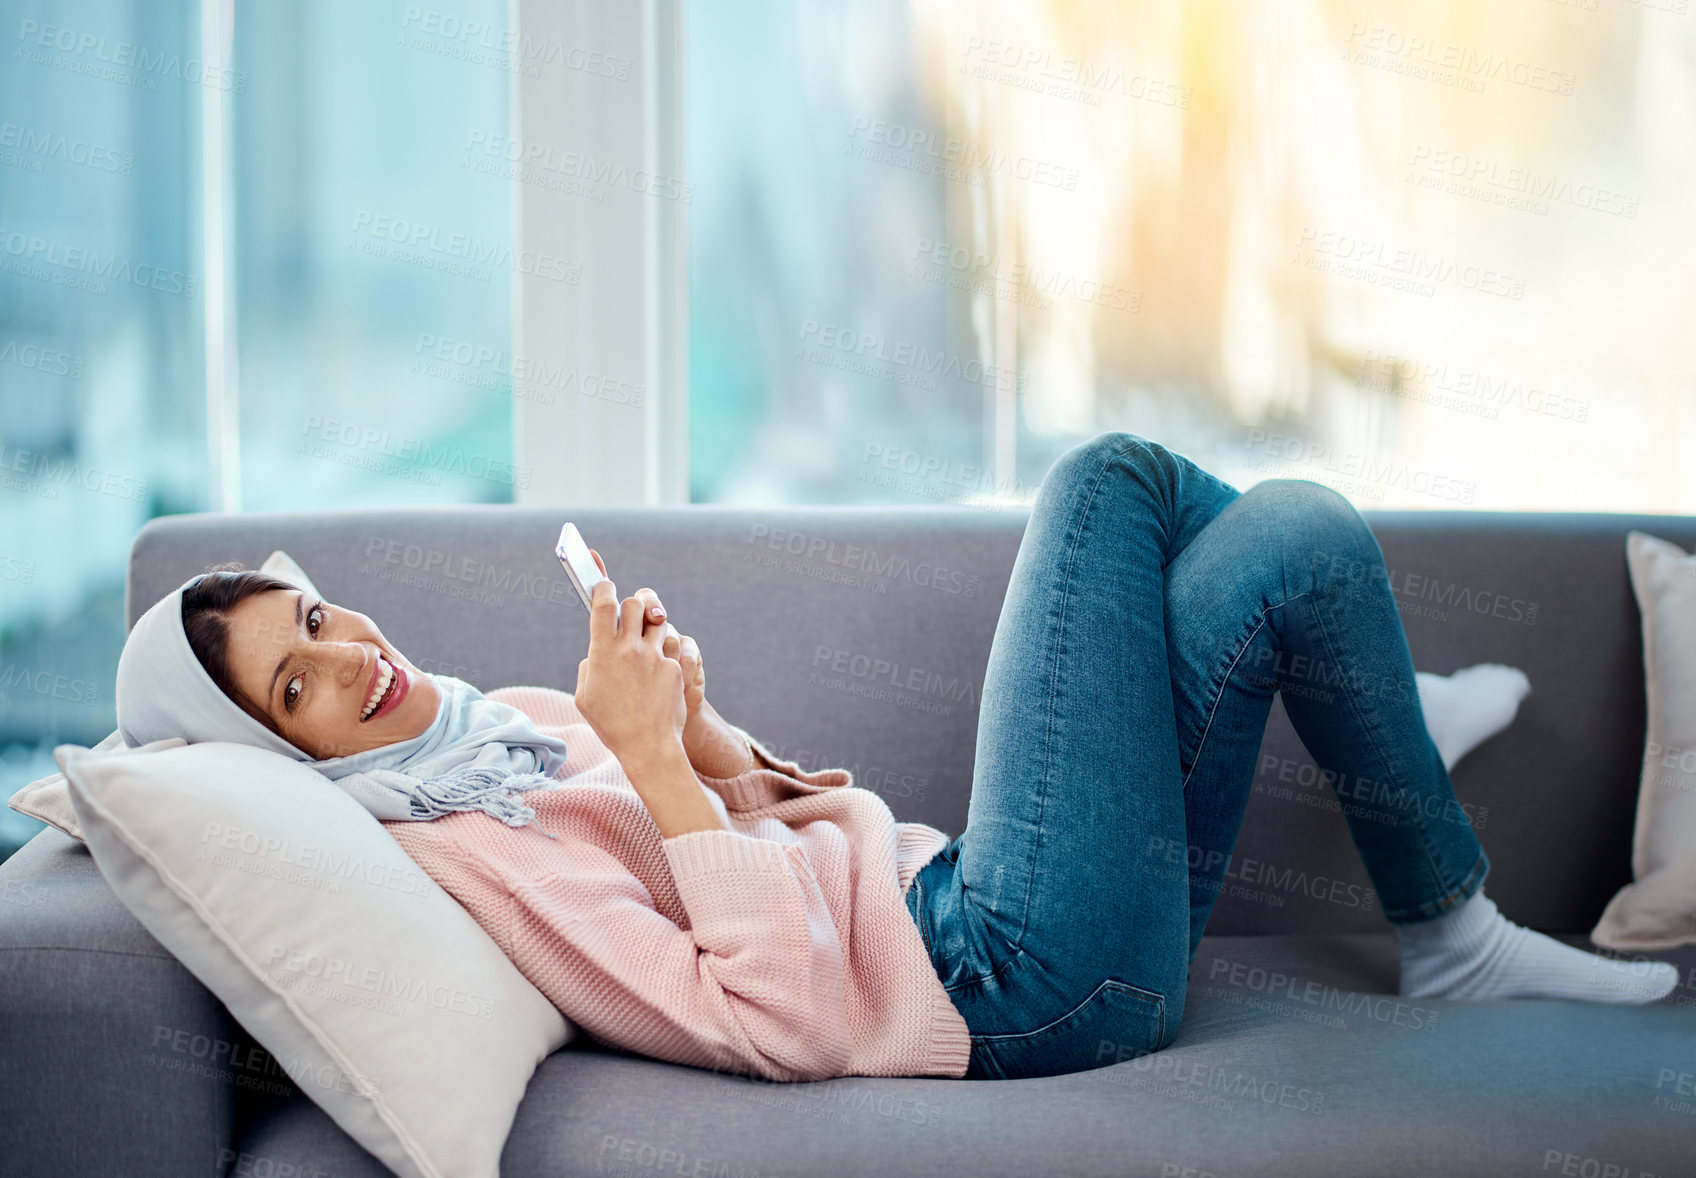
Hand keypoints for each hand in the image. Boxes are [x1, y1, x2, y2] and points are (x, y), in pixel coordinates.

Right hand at [586, 548, 753, 778]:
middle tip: (630, 616)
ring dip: (652, 624)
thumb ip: (588, 666)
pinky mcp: (676, 667)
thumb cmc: (612, 724)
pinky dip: (667, 647)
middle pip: (635, 602)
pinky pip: (674, 643)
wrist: (648, 746)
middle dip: (632, 604)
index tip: (604, 585)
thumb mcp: (584, 696)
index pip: (604, 604)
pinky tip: (660, 663)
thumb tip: (596, 653)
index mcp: (603, 653)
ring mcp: (656, 656)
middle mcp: (630, 649)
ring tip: (647, 641)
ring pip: (658, 620)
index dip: (603, 587)